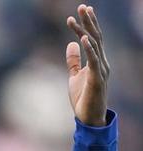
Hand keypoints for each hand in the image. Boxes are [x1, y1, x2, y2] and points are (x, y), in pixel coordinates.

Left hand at [66, 5, 109, 126]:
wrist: (89, 118)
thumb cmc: (83, 98)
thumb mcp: (74, 76)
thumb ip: (73, 61)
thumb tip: (70, 44)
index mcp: (97, 61)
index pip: (93, 38)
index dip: (87, 24)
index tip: (81, 10)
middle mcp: (102, 62)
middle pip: (96, 37)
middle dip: (89, 21)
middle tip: (82, 6)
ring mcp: (101, 70)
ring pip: (95, 45)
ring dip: (86, 30)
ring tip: (80, 16)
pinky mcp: (97, 79)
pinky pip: (94, 60)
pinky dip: (89, 48)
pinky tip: (82, 38)